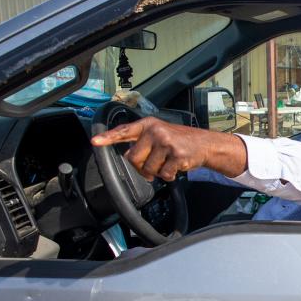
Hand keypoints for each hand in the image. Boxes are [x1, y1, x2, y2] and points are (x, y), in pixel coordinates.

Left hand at [91, 117, 246, 180]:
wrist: (205, 144)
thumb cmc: (179, 141)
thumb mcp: (159, 134)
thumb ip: (141, 142)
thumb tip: (127, 157)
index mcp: (148, 125)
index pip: (124, 131)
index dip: (108, 137)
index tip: (95, 141)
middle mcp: (156, 131)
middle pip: (133, 158)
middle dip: (141, 166)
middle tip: (153, 165)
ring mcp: (167, 142)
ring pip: (148, 169)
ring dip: (157, 172)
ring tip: (167, 163)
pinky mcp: (177, 155)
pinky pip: (164, 174)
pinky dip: (169, 175)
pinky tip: (176, 166)